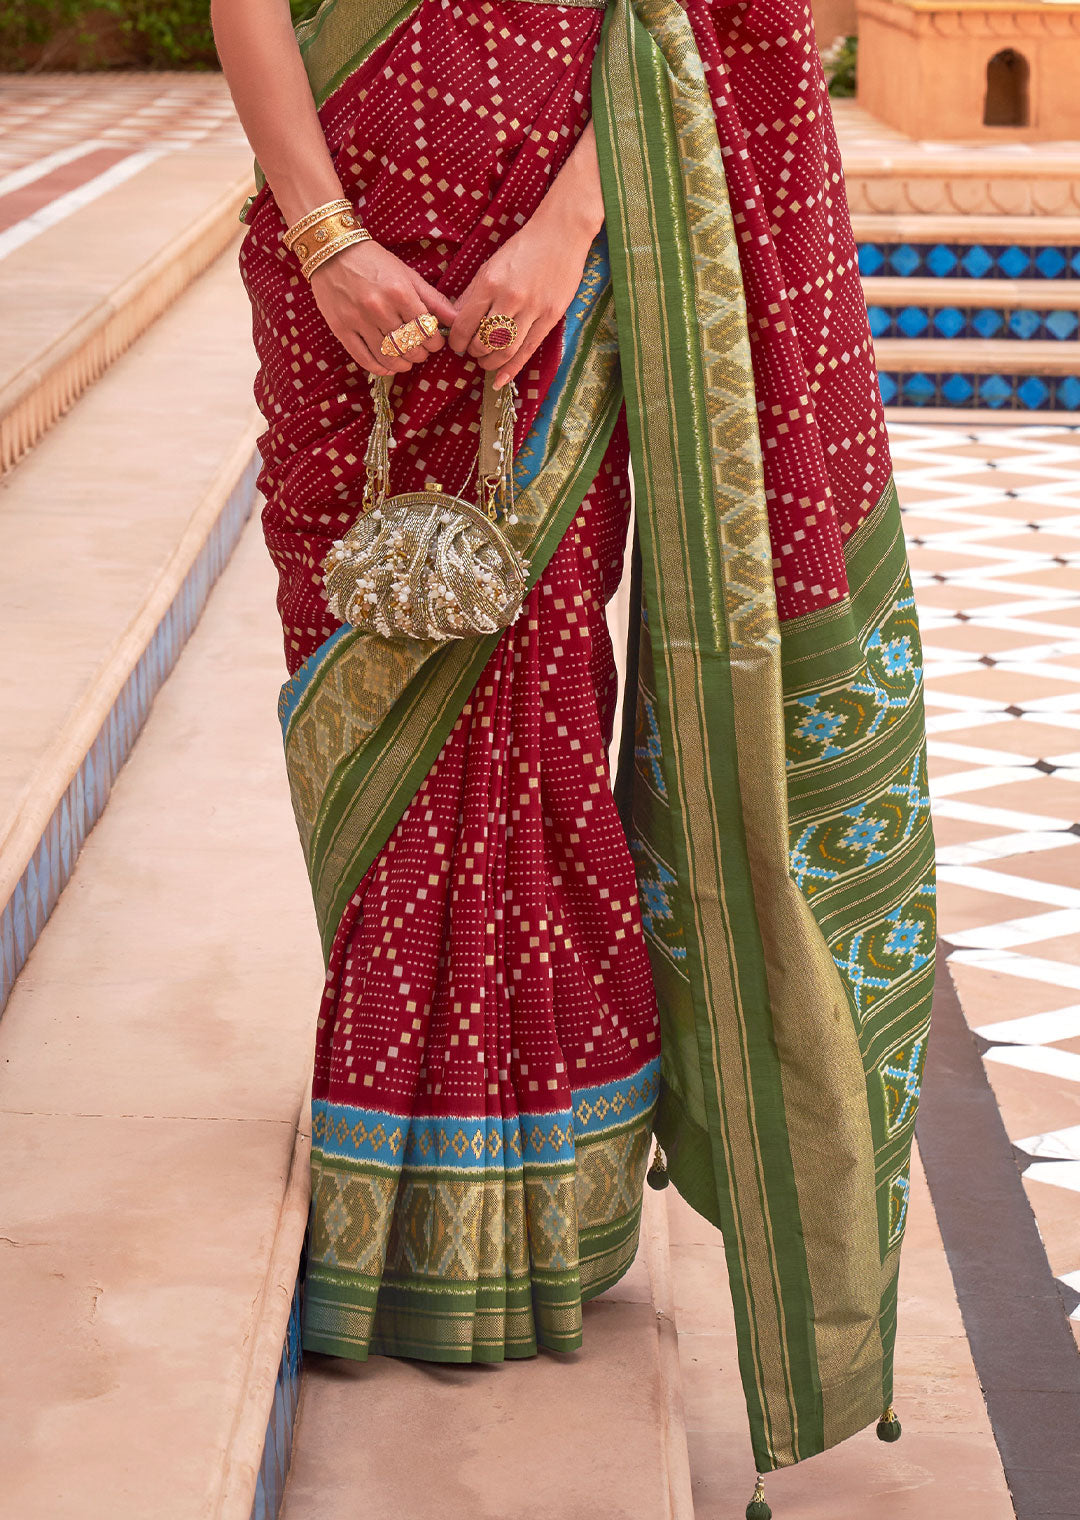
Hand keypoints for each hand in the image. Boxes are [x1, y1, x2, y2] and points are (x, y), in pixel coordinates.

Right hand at [308, 239, 458, 376]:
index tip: (434, 342)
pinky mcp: (341, 329)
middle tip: (421, 350)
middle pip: (410, 347)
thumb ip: (433, 299)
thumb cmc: (374, 262)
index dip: (435, 342)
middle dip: (421, 354)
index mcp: (400, 292)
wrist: (332, 251)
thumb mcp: (407, 275)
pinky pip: (364, 359)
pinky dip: (380, 368)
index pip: (427, 331)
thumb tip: (456, 320)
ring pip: (389, 357)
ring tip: (407, 360)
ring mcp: (358, 320)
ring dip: (403, 364)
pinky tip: (388, 367)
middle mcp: (379, 307)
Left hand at [446, 210, 595, 390]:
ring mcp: (533, 308)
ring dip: (490, 363)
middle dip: (473, 352)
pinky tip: (501, 378)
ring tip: (485, 363)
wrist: (562, 233)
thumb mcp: (491, 265)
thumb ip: (472, 293)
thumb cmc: (524, 247)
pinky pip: (528, 349)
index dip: (456, 341)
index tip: (455, 345)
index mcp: (490, 282)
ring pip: (505, 350)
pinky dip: (512, 368)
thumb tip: (454, 319)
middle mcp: (510, 297)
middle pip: (484, 340)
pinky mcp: (552, 316)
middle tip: (471, 353)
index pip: (465, 323)